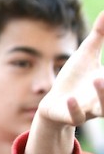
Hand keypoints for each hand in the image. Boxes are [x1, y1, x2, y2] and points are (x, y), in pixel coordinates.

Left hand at [37, 11, 103, 127]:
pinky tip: (71, 98)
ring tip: (99, 78)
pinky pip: (76, 117)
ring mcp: (88, 109)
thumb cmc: (73, 78)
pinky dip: (75, 109)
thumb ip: (99, 36)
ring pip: (102, 109)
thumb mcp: (86, 54)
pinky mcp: (70, 117)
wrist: (53, 105)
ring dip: (103, 95)